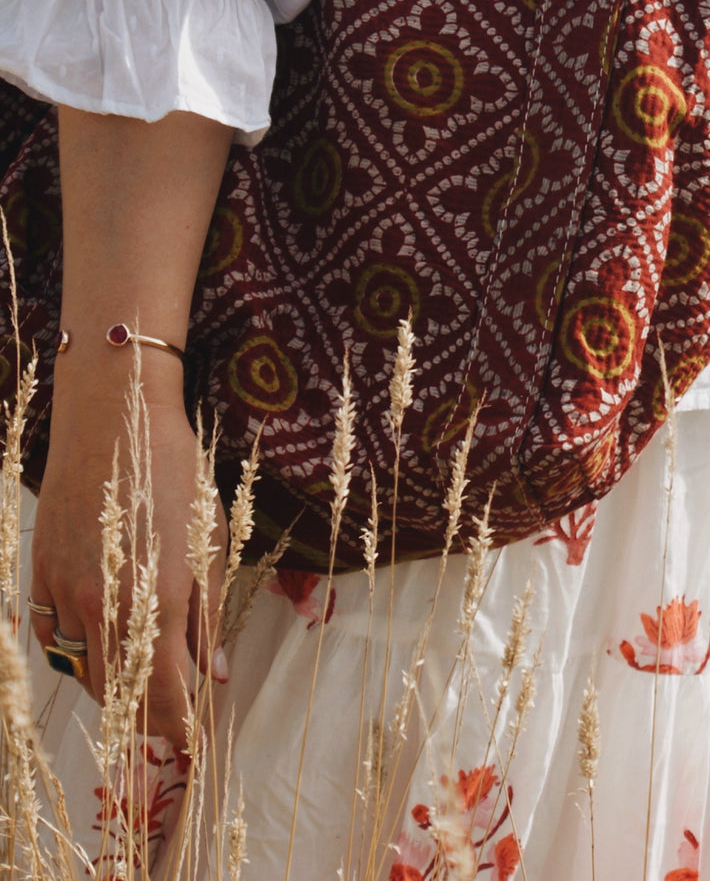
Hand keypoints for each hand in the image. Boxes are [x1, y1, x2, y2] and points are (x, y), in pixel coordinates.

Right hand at [29, 373, 227, 751]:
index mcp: (160, 600)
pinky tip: (104, 647)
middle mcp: (109, 607)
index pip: (168, 697)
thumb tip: (212, 674)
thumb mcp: (210, 540)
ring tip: (147, 684)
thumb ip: (207, 615)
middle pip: (126, 696)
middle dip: (154, 717)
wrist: (114, 418)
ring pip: (88, 673)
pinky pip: (59, 641)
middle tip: (178, 721)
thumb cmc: (174, 471)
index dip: (184, 729)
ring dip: (119, 688)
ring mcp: (69, 593)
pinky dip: (82, 656)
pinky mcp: (44, 577)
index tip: (199, 744)